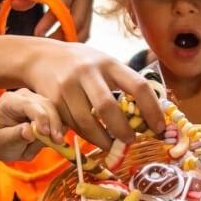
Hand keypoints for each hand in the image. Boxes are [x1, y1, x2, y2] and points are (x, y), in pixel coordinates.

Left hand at [0, 88, 65, 160]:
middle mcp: (25, 96)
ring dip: (56, 129)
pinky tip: (52, 141)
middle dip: (54, 123)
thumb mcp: (2, 142)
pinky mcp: (48, 109)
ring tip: (48, 145)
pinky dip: (59, 130)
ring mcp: (38, 101)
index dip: (40, 117)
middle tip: (57, 142)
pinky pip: (60, 118)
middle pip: (46, 105)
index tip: (46, 133)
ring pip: (56, 111)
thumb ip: (16, 136)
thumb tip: (30, 132)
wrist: (3, 142)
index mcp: (10, 101)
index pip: (28, 104)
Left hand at [19, 0, 92, 40]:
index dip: (50, 20)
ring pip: (85, 26)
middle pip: (78, 19)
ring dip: (71, 39)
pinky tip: (63, 45)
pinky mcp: (89, 6)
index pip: (63, 4)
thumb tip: (16, 5)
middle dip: (62, 35)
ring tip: (54, 49)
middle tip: (46, 46)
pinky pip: (86, 26)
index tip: (36, 33)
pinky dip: (76, 37)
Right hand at [23, 41, 164, 148]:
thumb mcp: (105, 63)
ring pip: (86, 122)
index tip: (158, 128)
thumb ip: (124, 82)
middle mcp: (88, 72)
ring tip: (111, 144)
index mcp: (109, 63)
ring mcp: (68, 85)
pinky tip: (92, 136)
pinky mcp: (52, 99)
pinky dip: (84, 135)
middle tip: (130, 140)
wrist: (41, 56)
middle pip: (108, 107)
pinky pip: (71, 125)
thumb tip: (152, 112)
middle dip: (122, 130)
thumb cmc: (82, 63)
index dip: (151, 109)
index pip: (137, 86)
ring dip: (102, 139)